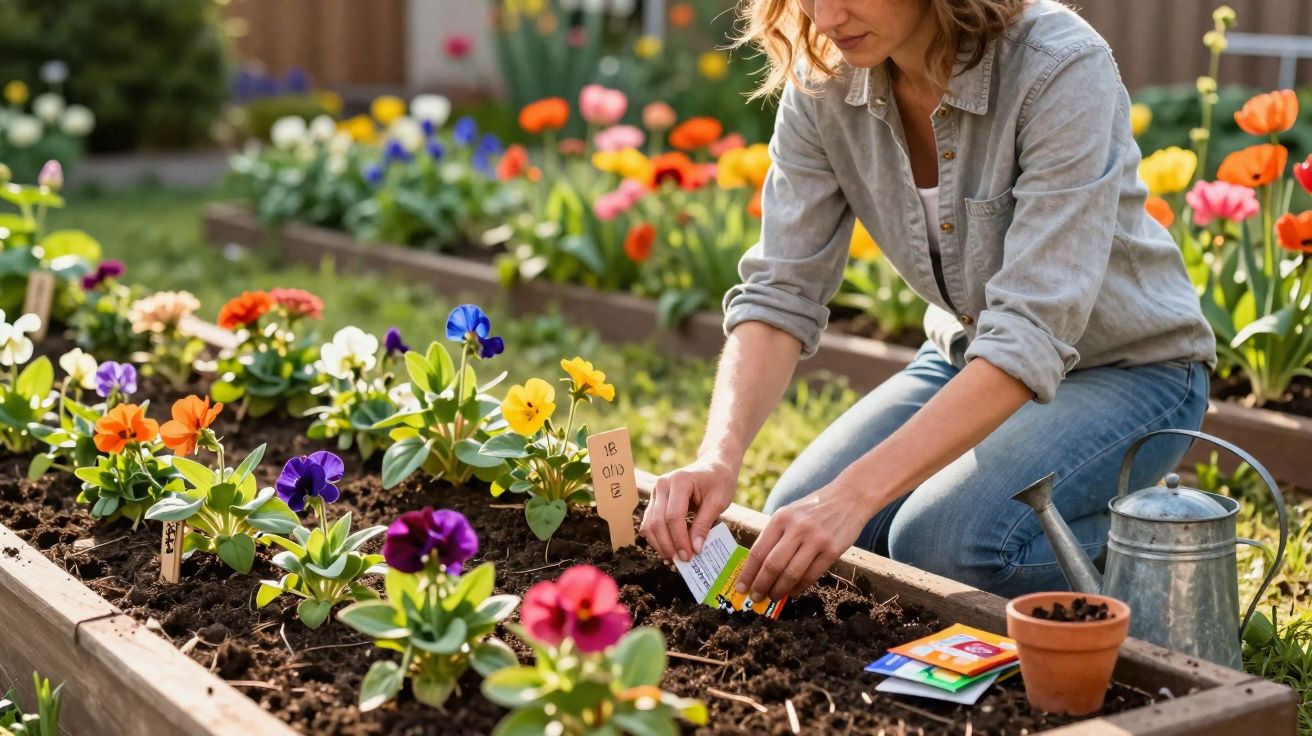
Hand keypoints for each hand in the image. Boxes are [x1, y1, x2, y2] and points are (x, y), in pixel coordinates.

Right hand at [640, 454, 738, 561]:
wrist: (714, 465)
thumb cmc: (719, 481)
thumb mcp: (718, 501)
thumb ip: (704, 524)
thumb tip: (695, 549)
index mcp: (679, 481)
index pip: (673, 516)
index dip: (680, 539)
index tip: (690, 556)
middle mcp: (662, 485)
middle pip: (657, 522)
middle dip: (669, 545)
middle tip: (683, 561)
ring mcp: (655, 492)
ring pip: (649, 525)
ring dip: (660, 545)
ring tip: (676, 558)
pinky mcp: (655, 500)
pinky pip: (649, 523)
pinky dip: (657, 538)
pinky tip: (670, 549)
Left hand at [735, 481, 871, 600]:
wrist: (849, 498)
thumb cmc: (814, 508)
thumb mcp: (789, 513)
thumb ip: (774, 535)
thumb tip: (757, 567)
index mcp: (781, 518)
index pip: (758, 551)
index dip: (748, 573)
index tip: (741, 587)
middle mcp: (797, 528)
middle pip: (772, 565)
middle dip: (761, 585)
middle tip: (756, 597)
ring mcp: (816, 539)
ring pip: (791, 573)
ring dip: (780, 590)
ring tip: (773, 597)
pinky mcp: (832, 550)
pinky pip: (812, 575)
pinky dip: (800, 587)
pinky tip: (793, 592)